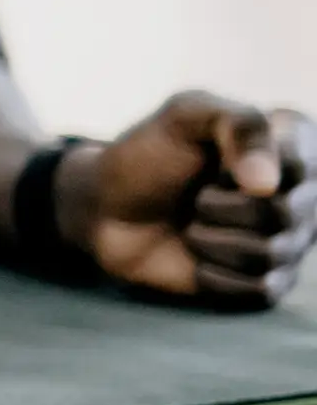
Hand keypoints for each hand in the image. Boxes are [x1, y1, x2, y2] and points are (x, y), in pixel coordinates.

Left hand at [73, 93, 316, 307]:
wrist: (106, 207)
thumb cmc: (147, 155)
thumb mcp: (184, 115)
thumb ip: (237, 125)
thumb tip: (267, 185)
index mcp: (292, 146)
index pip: (302, 162)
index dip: (250, 163)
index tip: (214, 159)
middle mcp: (300, 195)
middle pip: (286, 212)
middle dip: (218, 203)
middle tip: (196, 195)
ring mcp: (286, 241)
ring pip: (273, 252)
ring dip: (212, 238)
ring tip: (192, 224)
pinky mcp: (265, 282)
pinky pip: (261, 289)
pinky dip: (215, 273)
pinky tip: (196, 258)